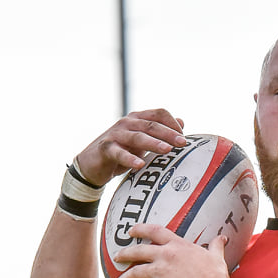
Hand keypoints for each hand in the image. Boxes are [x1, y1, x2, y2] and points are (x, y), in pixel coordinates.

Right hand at [74, 108, 188, 186]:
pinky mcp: (105, 147)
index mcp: (138, 118)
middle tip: (182, 143)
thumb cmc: (121, 152)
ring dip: (153, 143)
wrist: (92, 164)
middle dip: (169, 133)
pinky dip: (129, 158)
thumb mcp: (142, 142)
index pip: (159, 113)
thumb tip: (182, 122)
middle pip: (151, 124)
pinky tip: (140, 164)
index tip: (185, 138)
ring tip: (167, 150)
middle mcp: (127, 122)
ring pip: (137, 136)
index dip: (173, 123)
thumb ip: (160, 132)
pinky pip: (118, 152)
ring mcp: (115, 134)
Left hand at [114, 225, 230, 277]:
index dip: (141, 229)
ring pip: (134, 273)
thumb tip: (222, 238)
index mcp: (178, 246)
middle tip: (117, 256)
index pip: (156, 231)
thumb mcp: (216, 258)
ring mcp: (159, 272)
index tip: (131, 230)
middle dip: (125, 253)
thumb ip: (216, 247)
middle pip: (138, 251)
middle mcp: (165, 255)